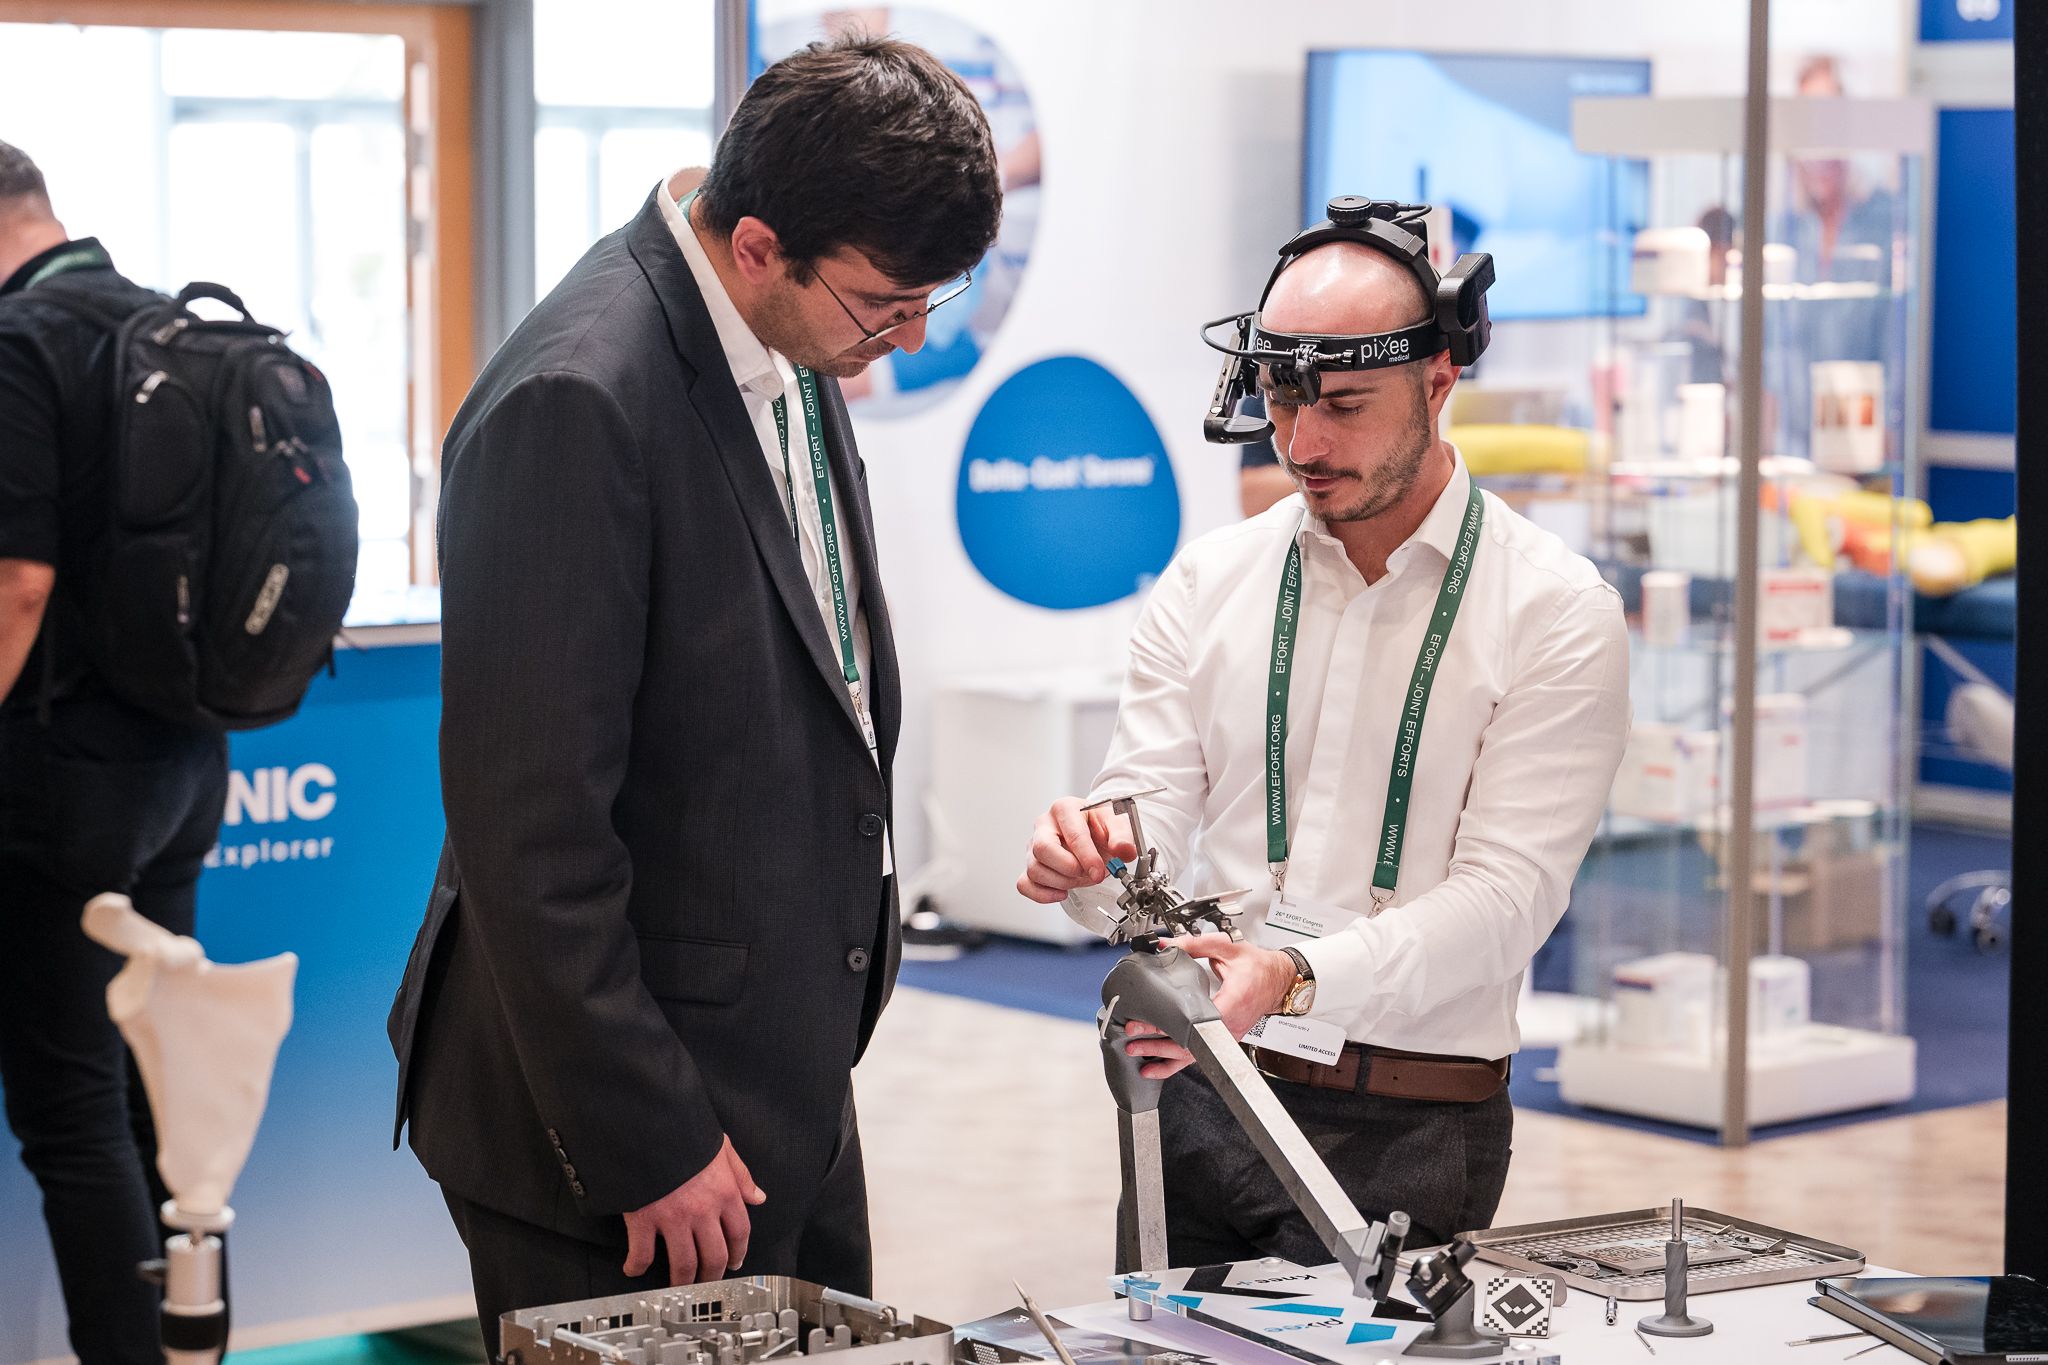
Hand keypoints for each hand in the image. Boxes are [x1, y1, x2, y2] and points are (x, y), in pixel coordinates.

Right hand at [623, 1135, 766, 1283]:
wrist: (649, 1123)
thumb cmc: (684, 1131)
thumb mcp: (721, 1147)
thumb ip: (741, 1175)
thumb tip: (758, 1197)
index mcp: (725, 1192)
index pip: (739, 1233)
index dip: (739, 1253)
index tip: (735, 1263)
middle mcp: (703, 1210)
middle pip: (715, 1257)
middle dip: (712, 1275)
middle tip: (707, 1281)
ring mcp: (673, 1217)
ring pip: (684, 1264)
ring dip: (682, 1281)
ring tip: (678, 1285)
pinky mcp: (644, 1219)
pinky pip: (642, 1254)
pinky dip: (637, 1267)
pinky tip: (635, 1269)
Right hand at [1016, 797, 1136, 903]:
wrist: (1093, 832)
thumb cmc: (1099, 826)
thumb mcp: (1116, 823)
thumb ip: (1122, 835)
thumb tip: (1124, 850)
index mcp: (1065, 808)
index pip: (1072, 834)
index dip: (1087, 857)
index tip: (1098, 871)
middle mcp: (1044, 825)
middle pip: (1043, 849)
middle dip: (1069, 868)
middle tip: (1089, 875)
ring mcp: (1033, 845)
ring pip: (1035, 869)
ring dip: (1062, 882)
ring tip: (1081, 879)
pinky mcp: (1030, 864)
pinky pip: (1025, 884)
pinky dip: (1042, 894)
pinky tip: (1062, 892)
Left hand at [1118, 934, 1299, 1080]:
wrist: (1279, 981)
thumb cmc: (1259, 968)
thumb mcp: (1228, 948)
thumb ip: (1194, 945)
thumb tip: (1165, 945)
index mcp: (1231, 1003)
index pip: (1195, 1020)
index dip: (1169, 1024)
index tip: (1147, 1023)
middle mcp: (1229, 1025)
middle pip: (1189, 1042)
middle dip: (1158, 1042)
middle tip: (1134, 1037)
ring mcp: (1226, 1036)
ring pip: (1192, 1054)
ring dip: (1163, 1056)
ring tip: (1138, 1054)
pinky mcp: (1223, 1039)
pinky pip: (1198, 1055)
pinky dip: (1175, 1062)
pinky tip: (1157, 1067)